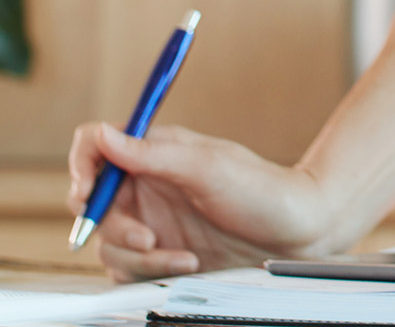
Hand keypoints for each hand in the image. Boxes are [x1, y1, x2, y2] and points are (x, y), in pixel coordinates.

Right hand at [68, 122, 332, 281]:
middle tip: (147, 237)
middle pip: (92, 203)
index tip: (88, 191)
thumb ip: (152, 153)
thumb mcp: (209, 167)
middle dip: (113, 226)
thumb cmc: (264, 192)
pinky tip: (188, 265)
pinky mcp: (159, 254)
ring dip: (139, 256)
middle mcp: (148, 185)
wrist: (299, 234)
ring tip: (183, 257)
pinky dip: (150, 272)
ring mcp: (152, 220)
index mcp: (156, 152)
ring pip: (107, 243)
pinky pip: (128, 269)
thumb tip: (103, 135)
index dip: (83, 166)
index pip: (95, 147)